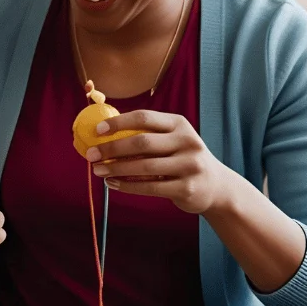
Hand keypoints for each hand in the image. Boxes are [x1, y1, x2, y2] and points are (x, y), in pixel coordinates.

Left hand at [85, 110, 230, 213]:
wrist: (216, 186)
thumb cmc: (182, 159)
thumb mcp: (172, 140)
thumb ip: (146, 135)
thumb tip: (103, 133)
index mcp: (179, 124)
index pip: (144, 117)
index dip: (118, 122)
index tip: (97, 130)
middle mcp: (187, 142)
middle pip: (142, 142)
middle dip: (112, 149)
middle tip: (90, 155)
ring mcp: (189, 165)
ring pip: (144, 167)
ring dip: (116, 169)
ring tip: (98, 171)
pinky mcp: (187, 188)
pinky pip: (150, 187)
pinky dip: (127, 186)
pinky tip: (112, 183)